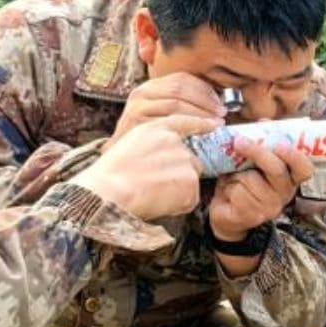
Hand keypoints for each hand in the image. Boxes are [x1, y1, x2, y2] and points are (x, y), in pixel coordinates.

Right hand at [72, 115, 218, 220]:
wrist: (109, 190)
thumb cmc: (111, 175)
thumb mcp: (130, 144)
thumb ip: (153, 143)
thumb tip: (168, 156)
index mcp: (155, 128)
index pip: (184, 121)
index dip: (202, 123)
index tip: (216, 123)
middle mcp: (174, 141)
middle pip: (191, 160)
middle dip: (180, 174)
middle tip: (155, 185)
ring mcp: (184, 159)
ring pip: (191, 180)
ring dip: (178, 190)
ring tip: (153, 193)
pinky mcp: (190, 181)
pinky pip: (190, 199)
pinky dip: (178, 205)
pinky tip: (159, 202)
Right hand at [112, 72, 225, 139]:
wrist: (119, 166)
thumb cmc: (145, 145)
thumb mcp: (159, 120)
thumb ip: (179, 109)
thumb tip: (213, 106)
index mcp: (148, 88)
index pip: (181, 79)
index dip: (204, 89)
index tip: (219, 102)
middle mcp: (141, 93)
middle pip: (181, 88)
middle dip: (205, 100)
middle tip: (222, 114)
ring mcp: (138, 106)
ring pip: (177, 102)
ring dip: (201, 112)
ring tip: (216, 123)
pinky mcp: (138, 122)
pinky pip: (171, 119)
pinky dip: (192, 123)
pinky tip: (204, 131)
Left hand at [208, 137, 313, 240]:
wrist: (227, 213)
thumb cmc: (243, 182)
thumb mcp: (253, 161)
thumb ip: (262, 142)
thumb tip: (264, 121)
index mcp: (290, 178)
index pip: (305, 169)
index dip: (295, 156)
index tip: (279, 144)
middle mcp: (284, 193)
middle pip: (276, 170)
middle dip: (257, 152)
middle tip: (239, 141)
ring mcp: (269, 207)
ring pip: (252, 181)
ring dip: (237, 174)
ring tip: (233, 177)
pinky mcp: (252, 216)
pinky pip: (239, 195)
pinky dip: (228, 188)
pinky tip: (228, 192)